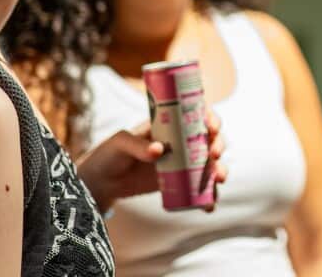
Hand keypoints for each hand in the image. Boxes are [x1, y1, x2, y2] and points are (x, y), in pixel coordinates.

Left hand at [77, 108, 227, 212]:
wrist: (102, 183)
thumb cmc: (110, 154)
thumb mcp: (120, 143)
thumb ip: (137, 145)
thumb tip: (159, 150)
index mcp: (170, 124)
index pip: (197, 116)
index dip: (210, 118)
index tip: (212, 127)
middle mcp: (181, 142)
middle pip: (209, 139)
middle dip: (218, 145)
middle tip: (214, 155)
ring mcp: (182, 164)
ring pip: (210, 165)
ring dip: (219, 170)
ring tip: (218, 181)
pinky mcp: (179, 184)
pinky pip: (199, 190)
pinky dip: (208, 197)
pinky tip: (208, 206)